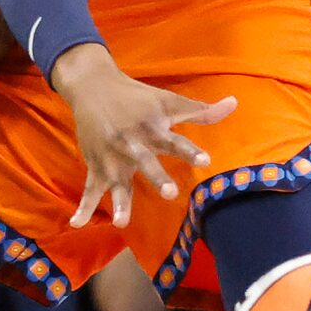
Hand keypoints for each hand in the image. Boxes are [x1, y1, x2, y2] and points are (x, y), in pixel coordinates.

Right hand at [54, 45, 236, 227]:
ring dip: (119, 201)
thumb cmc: (137, 97)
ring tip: (121, 222)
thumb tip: (235, 104)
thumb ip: (201, 111)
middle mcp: (132, 143)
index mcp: (152, 128)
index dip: (190, 150)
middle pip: (146, 162)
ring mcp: (112, 156)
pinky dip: (82, 207)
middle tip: (169, 193)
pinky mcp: (95, 165)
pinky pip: (89, 189)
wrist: (93, 86)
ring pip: (117, 181)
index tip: (206, 160)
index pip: (175, 141)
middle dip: (156, 177)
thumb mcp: (168, 101)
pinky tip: (75, 225)